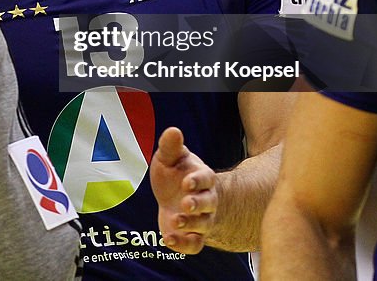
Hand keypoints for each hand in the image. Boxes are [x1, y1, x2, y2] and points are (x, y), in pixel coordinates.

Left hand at [149, 126, 217, 253]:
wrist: (175, 195)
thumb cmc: (175, 173)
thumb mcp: (169, 158)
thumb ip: (171, 146)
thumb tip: (173, 130)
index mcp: (202, 178)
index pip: (206, 179)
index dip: (198, 181)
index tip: (186, 182)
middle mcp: (206, 200)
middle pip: (209, 203)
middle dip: (198, 205)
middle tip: (185, 204)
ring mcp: (201, 219)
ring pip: (203, 225)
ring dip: (191, 224)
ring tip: (175, 221)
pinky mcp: (192, 236)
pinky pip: (194, 245)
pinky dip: (183, 245)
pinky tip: (167, 240)